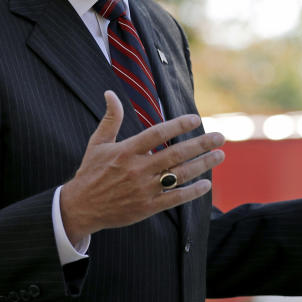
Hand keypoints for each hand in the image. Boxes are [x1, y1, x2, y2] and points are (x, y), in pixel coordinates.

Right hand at [60, 91, 225, 243]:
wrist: (80, 208)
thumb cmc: (90, 172)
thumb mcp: (97, 143)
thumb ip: (110, 119)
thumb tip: (110, 93)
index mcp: (126, 151)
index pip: (157, 134)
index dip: (178, 125)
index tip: (196, 119)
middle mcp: (137, 169)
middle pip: (175, 154)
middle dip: (200, 144)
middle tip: (221, 137)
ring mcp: (143, 189)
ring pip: (179, 175)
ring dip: (202, 165)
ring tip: (219, 155)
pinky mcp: (147, 207)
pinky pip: (174, 199)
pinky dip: (191, 192)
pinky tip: (206, 184)